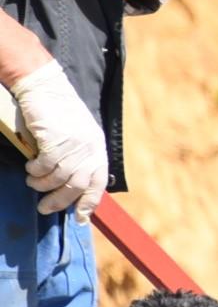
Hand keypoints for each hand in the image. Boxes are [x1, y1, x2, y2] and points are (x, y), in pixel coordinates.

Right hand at [11, 60, 106, 221]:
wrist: (46, 88)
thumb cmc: (58, 114)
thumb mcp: (77, 136)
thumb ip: (78, 157)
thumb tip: (70, 186)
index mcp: (97, 148)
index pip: (98, 181)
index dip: (89, 202)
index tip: (80, 217)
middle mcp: (90, 147)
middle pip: (77, 185)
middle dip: (59, 201)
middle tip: (43, 208)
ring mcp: (74, 144)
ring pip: (59, 178)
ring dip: (42, 185)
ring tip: (33, 182)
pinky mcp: (56, 140)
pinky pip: (44, 166)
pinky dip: (36, 171)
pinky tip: (31, 167)